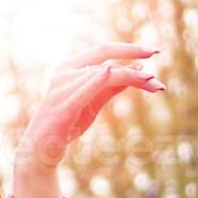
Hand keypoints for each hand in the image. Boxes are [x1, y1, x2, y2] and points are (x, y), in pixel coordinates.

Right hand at [13, 43, 162, 197]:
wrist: (41, 149)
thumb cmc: (67, 123)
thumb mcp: (94, 102)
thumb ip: (112, 86)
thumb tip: (139, 71)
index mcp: (69, 67)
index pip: (102, 49)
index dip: (128, 48)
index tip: (152, 51)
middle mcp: (64, 72)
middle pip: (104, 56)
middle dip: (131, 52)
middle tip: (156, 52)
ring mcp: (61, 88)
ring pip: (102, 75)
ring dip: (130, 76)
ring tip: (154, 82)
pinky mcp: (63, 107)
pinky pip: (84, 90)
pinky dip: (97, 80)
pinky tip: (111, 72)